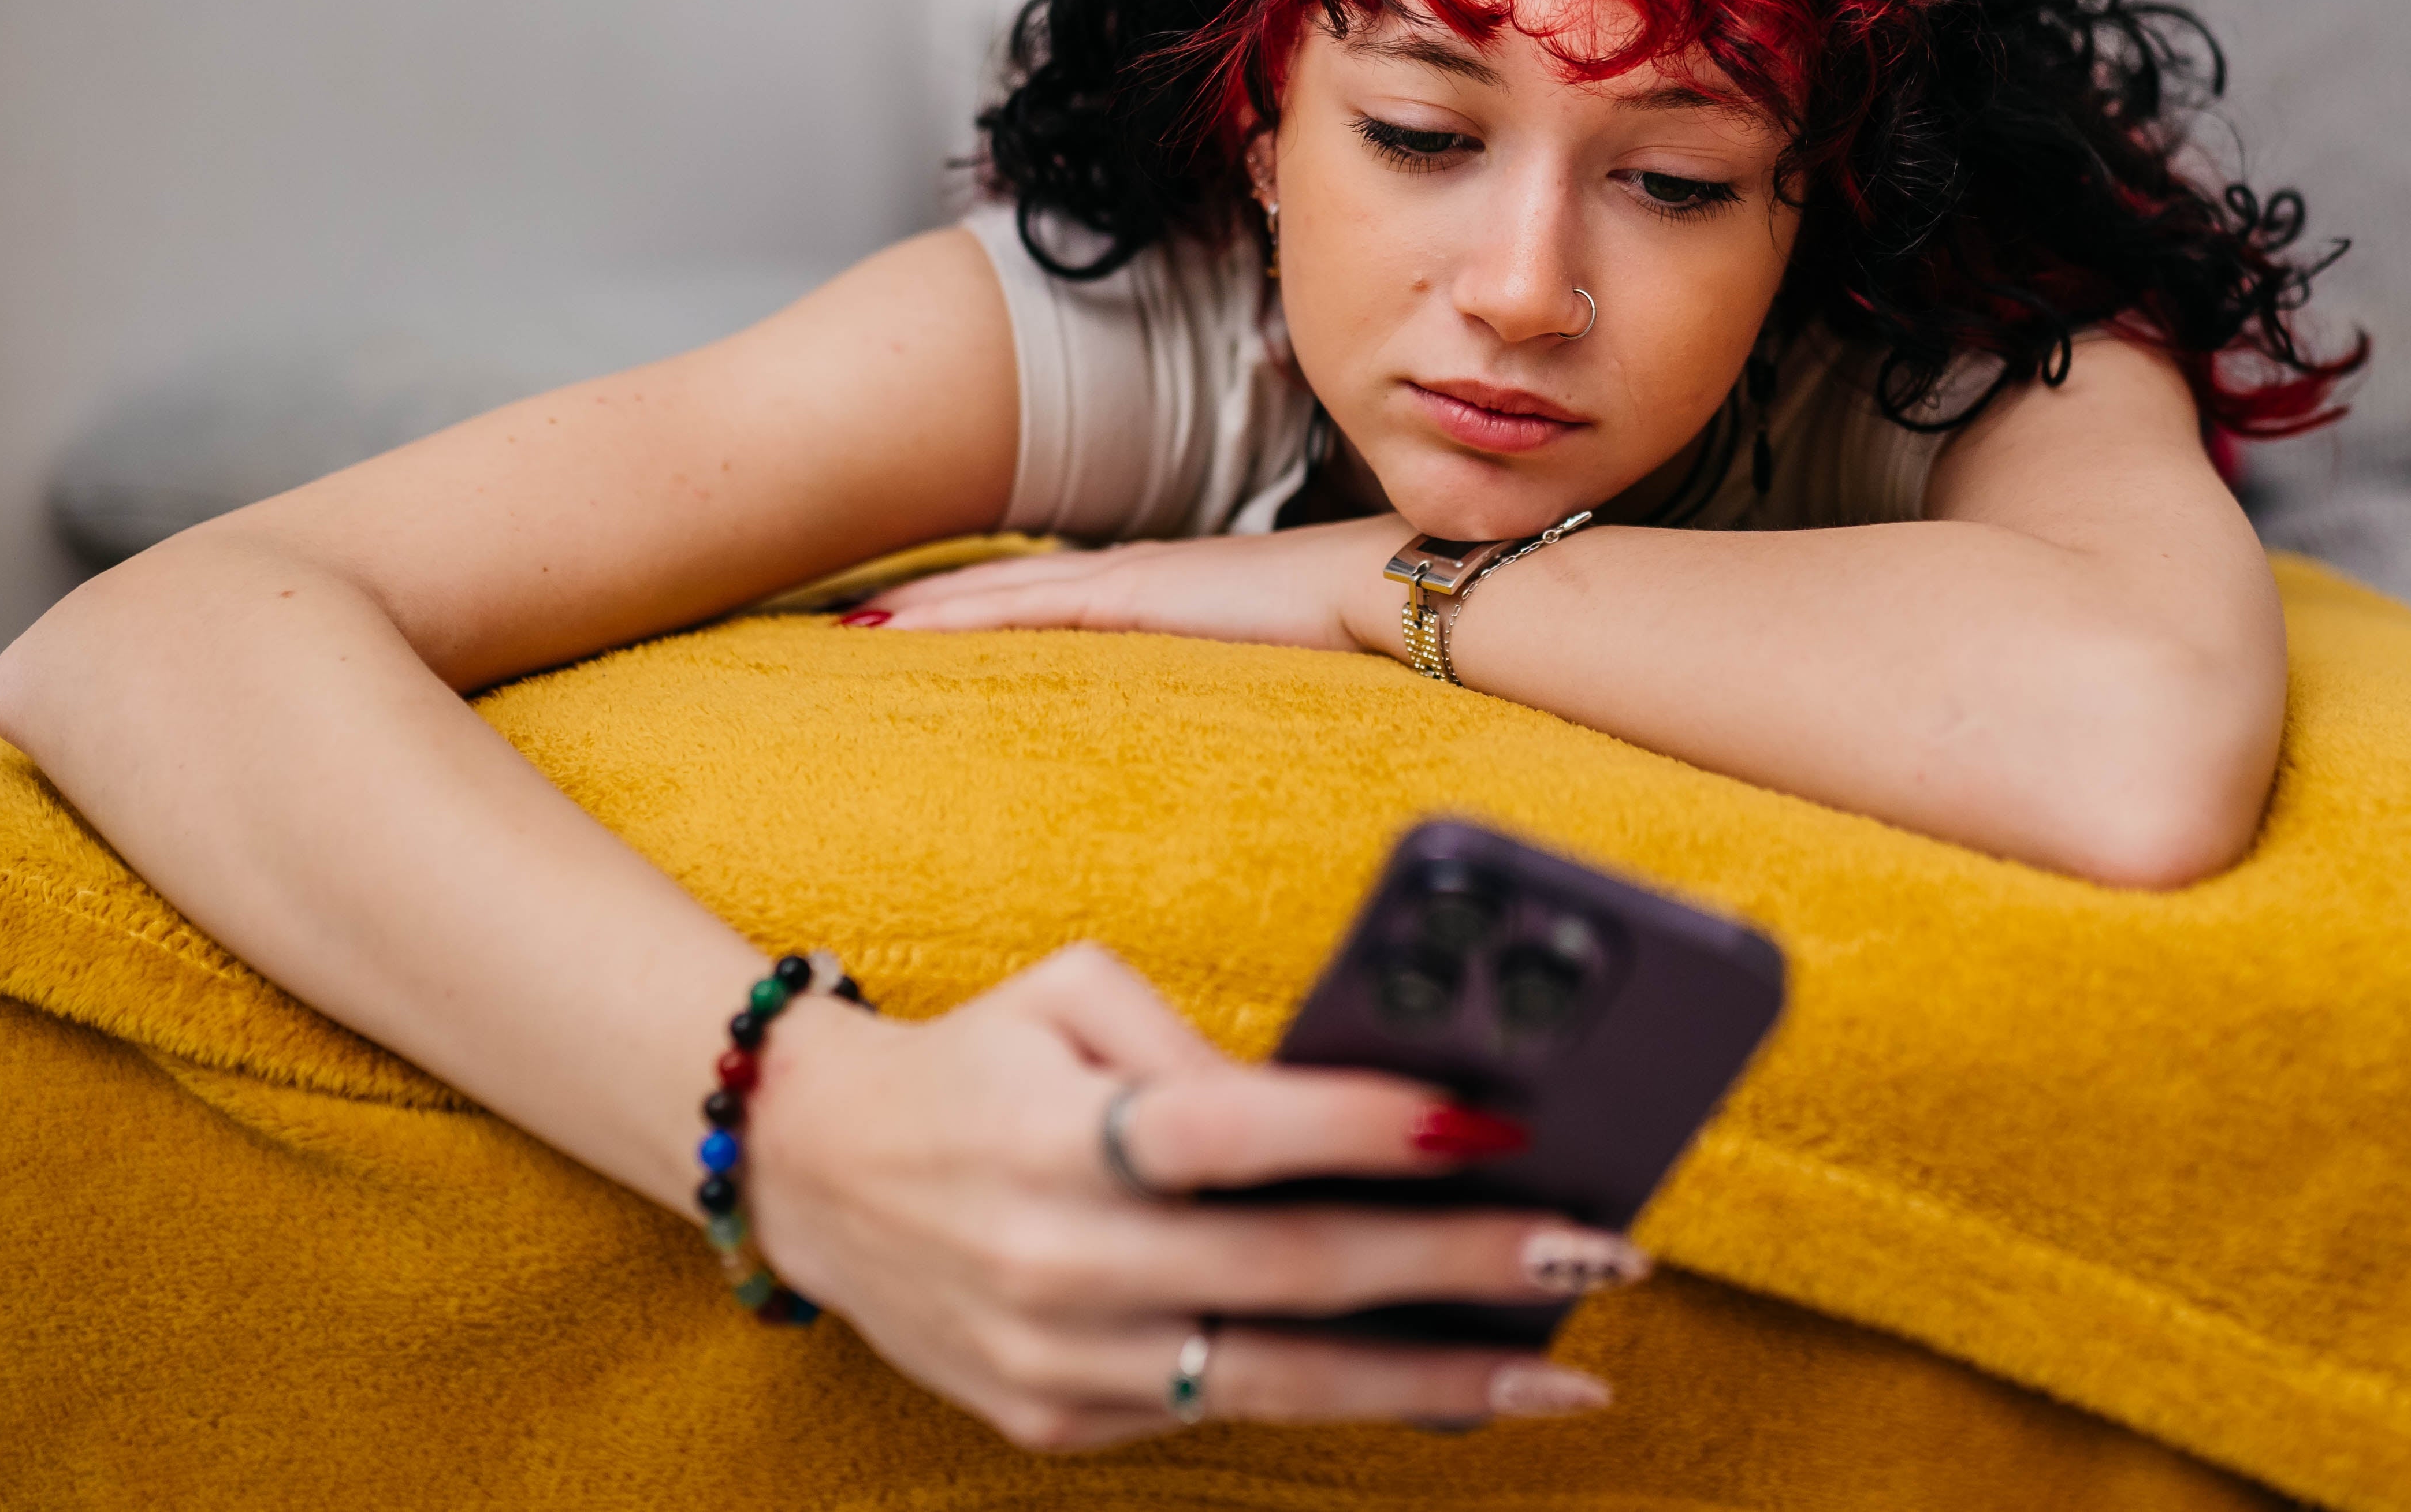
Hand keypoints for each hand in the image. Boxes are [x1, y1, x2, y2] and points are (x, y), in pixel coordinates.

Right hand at [747, 945, 1640, 1450]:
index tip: (1494, 1125)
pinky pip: (1217, 1413)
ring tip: (1565, 1370)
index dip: (1368, 1128)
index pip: (1239, 1131)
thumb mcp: (1073, 991)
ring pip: (1278, 1379)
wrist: (815, 1174)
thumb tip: (1347, 1112)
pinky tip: (1446, 1386)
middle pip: (1292, 1269)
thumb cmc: (981, 1059)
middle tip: (1596, 1254)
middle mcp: (1060, 1255)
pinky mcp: (1054, 1419)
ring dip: (1439, 1379)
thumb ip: (1199, 1042)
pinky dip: (1342, 1400)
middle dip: (1460, 1266)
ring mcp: (1058, 1356)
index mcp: (1065, 1129)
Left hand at [843, 519, 1412, 658]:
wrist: (1394, 593)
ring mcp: (1130, 580)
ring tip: (849, 627)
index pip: (1049, 600)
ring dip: (922, 609)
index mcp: (1163, 593)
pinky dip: (958, 616)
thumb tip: (1227, 738)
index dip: (980, 608)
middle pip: (1006, 589)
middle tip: (845, 621)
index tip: (916, 625)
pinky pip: (1024, 607)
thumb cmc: (1355, 635)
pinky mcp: (1134, 595)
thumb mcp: (1274, 668)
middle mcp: (1134, 576)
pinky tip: (901, 630)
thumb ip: (1234, 690)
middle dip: (927, 602)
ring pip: (998, 594)